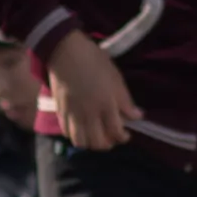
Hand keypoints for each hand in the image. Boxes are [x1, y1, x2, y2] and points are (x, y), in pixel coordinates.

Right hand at [45, 33, 139, 150]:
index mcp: (106, 104)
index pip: (116, 131)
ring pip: (81, 141)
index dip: (123, 137)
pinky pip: (67, 132)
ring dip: (90, 144)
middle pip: (98, 142)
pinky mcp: (60, 112)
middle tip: (111, 138)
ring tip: (95, 136)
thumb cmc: (94, 60)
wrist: (65, 52)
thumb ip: (125, 100)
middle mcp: (89, 114)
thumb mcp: (115, 77)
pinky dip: (75, 136)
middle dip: (107, 144)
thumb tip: (136, 116)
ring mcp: (73, 114)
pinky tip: (80, 129)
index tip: (126, 135)